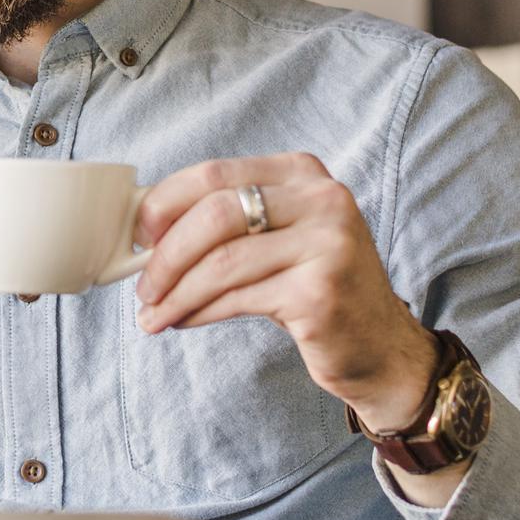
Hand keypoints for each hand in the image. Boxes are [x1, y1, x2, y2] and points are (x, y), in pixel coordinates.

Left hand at [131, 152, 438, 432]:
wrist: (381, 346)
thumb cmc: (315, 287)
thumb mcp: (278, 237)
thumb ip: (227, 221)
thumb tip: (145, 227)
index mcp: (302, 172)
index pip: (214, 173)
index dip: (164, 203)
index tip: (138, 234)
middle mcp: (322, 199)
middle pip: (214, 213)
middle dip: (165, 253)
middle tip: (142, 284)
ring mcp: (327, 244)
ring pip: (221, 261)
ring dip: (175, 291)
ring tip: (152, 313)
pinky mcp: (320, 292)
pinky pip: (237, 298)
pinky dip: (198, 311)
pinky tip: (182, 320)